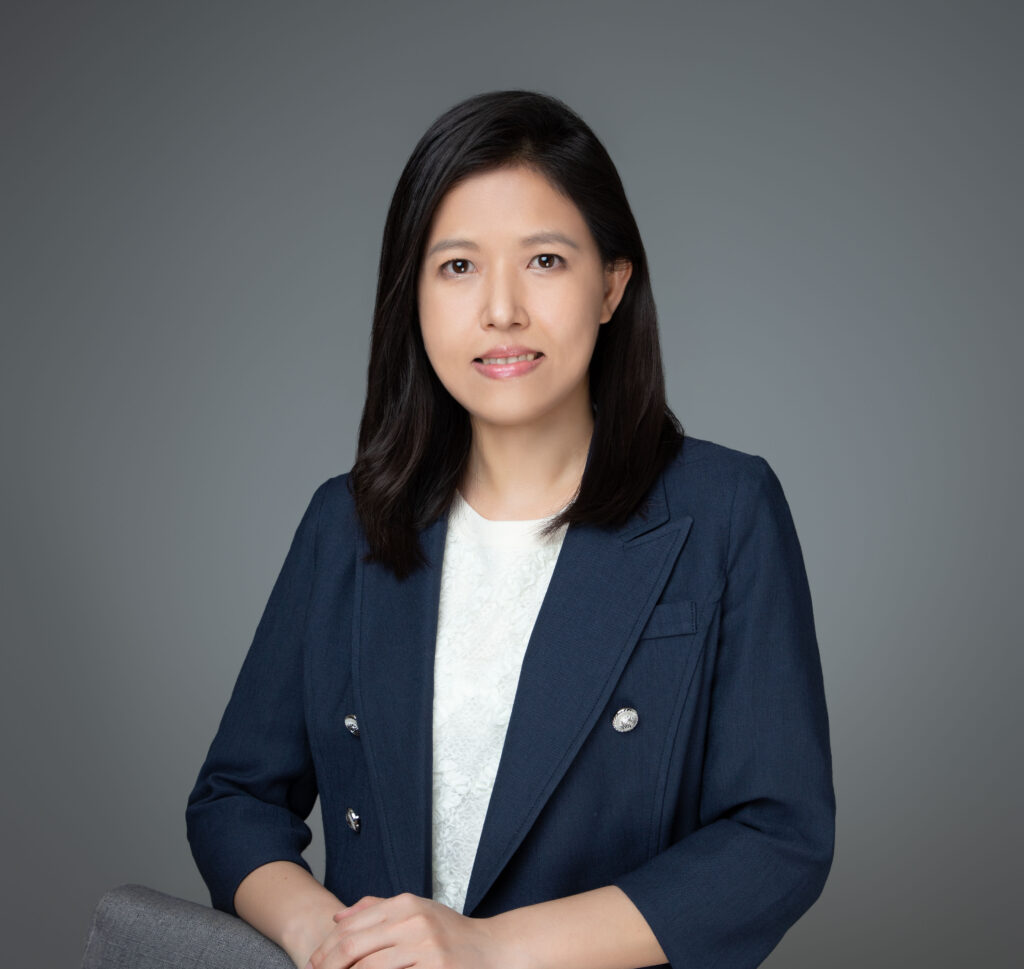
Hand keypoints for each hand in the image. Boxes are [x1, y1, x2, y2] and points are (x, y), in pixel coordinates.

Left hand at [304, 892, 518, 968]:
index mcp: (406, 905)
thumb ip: (376, 909)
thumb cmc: (451, 934)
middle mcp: (414, 922)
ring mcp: (425, 949)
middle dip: (329, 967)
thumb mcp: (417, 910)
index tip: (313, 964)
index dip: (326, 949)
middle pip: (354, 948)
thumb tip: (338, 917)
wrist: (493, 950)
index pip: (351, 926)